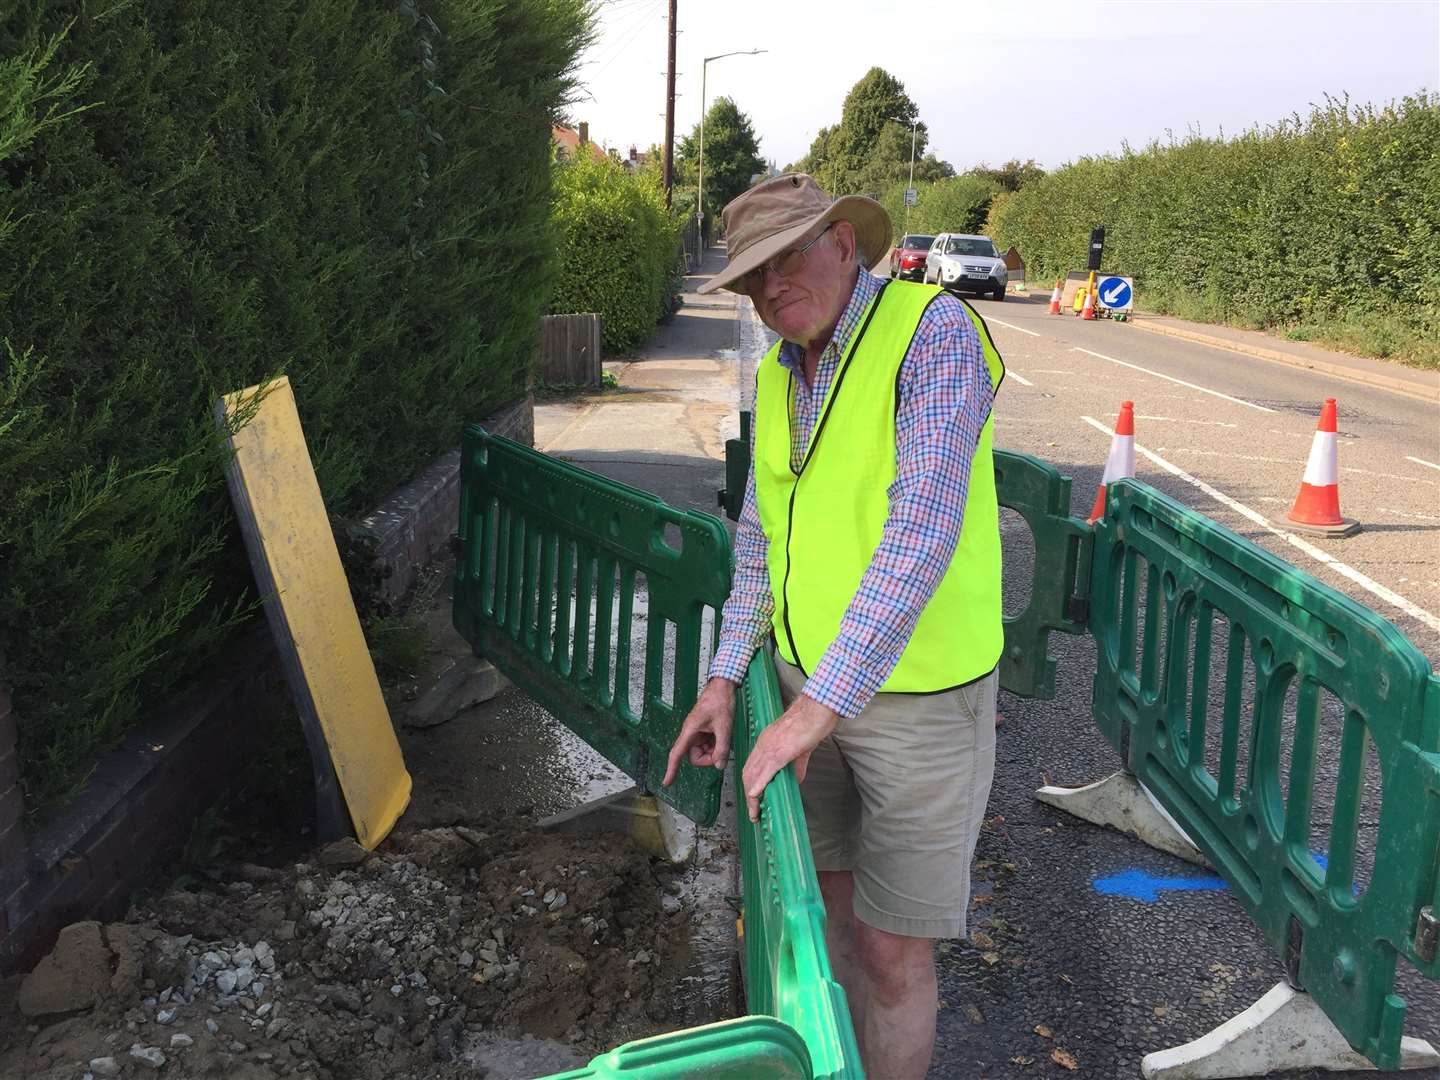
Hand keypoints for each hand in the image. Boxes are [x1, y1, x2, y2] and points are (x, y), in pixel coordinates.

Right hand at [662, 677, 736, 786]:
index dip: (671, 769)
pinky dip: (715, 744)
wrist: (723, 686)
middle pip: (694, 757)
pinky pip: (706, 744)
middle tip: (722, 751)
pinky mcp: (703, 730)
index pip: (677, 754)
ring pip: (701, 751)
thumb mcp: (725, 727)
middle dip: (708, 758)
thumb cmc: (721, 702)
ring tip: (723, 738)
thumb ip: (722, 748)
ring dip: (713, 751)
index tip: (666, 783)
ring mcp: (697, 732)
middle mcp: (690, 733)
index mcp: (690, 731)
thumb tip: (720, 766)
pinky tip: (722, 735)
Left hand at [740, 693, 839, 822]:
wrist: (816, 709)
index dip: (750, 785)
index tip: (753, 801)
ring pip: (754, 774)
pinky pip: (767, 770)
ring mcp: (771, 748)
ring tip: (755, 813)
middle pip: (748, 774)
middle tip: (753, 813)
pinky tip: (755, 795)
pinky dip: (759, 784)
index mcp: (766, 743)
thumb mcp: (800, 747)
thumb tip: (796, 780)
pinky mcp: (782, 751)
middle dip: (749, 797)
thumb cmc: (810, 722)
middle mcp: (764, 745)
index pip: (752, 767)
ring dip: (752, 797)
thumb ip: (796, 764)